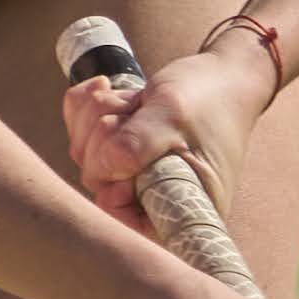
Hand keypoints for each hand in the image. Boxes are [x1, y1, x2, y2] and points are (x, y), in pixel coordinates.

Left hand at [59, 35, 277, 232]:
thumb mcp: (174, 115)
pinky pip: (76, 130)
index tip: (130, 155)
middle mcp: (152, 197)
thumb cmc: (209, 99)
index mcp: (180, 208)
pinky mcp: (115, 149)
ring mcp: (128, 173)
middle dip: (107, 135)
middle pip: (96, 180)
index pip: (125, 224)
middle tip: (139, 113)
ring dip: (99, 114)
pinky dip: (87, 104)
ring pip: (83, 151)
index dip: (114, 189)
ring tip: (137, 102)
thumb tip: (102, 167)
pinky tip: (111, 88)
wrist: (222, 73)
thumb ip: (137, 144)